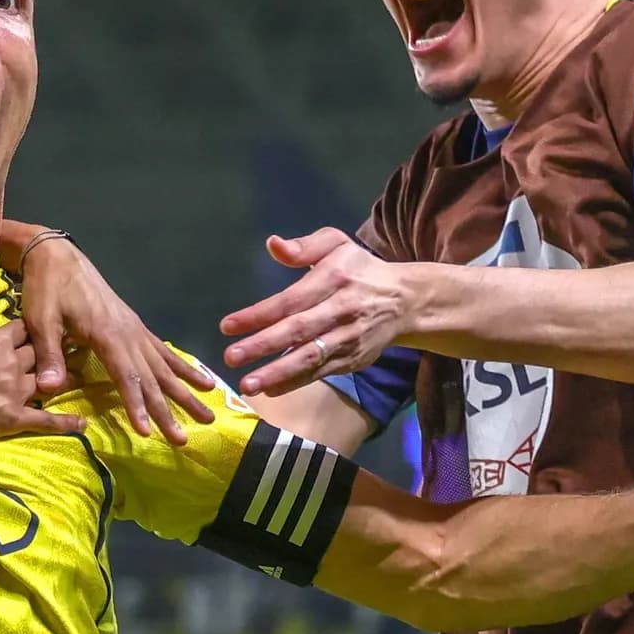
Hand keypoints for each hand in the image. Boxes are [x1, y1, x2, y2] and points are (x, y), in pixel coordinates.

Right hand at [0, 315, 85, 439]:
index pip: (22, 329)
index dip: (28, 328)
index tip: (36, 327)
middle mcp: (14, 364)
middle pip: (37, 354)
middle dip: (47, 350)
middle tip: (63, 347)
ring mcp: (17, 392)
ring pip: (46, 383)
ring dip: (61, 379)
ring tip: (76, 377)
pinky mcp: (15, 417)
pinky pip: (44, 420)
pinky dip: (64, 423)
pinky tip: (81, 424)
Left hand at [19, 237, 215, 444]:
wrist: (58, 256)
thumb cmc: (46, 287)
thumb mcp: (40, 320)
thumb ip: (49, 354)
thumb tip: (49, 389)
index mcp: (107, 333)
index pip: (127, 376)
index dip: (137, 405)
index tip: (148, 431)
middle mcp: (129, 333)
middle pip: (153, 377)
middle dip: (169, 409)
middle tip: (184, 439)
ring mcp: (135, 329)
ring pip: (165, 366)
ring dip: (186, 391)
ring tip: (209, 412)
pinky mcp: (134, 326)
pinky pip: (163, 350)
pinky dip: (183, 367)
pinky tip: (200, 380)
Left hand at [220, 228, 408, 395]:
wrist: (406, 300)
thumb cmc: (360, 269)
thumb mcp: (337, 244)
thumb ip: (304, 245)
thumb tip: (273, 244)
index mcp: (334, 278)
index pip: (290, 300)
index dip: (259, 314)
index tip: (228, 326)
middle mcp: (342, 310)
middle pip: (298, 331)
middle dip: (263, 346)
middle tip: (231, 357)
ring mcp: (348, 338)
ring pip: (310, 357)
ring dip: (277, 373)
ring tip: (248, 383)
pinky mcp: (353, 359)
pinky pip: (321, 372)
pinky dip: (296, 382)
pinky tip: (270, 389)